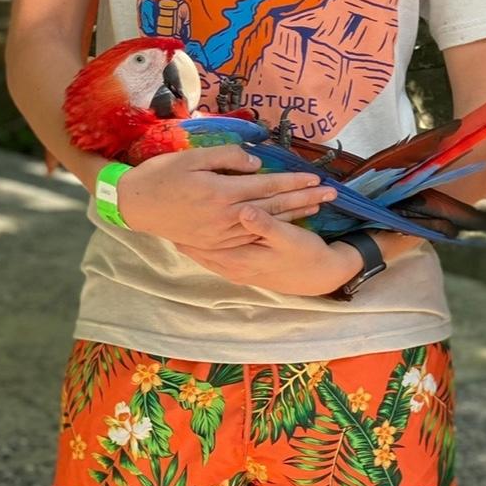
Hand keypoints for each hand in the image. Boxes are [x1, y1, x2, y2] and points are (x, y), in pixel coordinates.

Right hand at [116, 145, 338, 248]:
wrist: (135, 204)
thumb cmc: (163, 174)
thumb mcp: (193, 157)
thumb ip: (227, 157)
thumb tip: (256, 161)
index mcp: (221, 193)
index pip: (267, 186)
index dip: (293, 182)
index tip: (315, 177)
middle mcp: (225, 217)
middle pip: (274, 207)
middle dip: (305, 199)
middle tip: (331, 193)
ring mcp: (220, 234)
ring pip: (265, 224)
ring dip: (294, 216)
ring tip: (318, 207)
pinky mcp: (215, 244)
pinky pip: (250, 238)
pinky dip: (272, 231)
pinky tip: (288, 226)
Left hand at [175, 210, 362, 295]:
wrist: (321, 276)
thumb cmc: (305, 255)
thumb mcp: (289, 238)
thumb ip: (265, 224)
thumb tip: (245, 209)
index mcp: (242, 257)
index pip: (204, 244)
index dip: (188, 229)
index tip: (172, 209)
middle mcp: (235, 267)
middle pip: (201, 251)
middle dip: (184, 236)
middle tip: (164, 219)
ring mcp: (238, 271)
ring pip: (206, 256)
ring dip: (192, 243)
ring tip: (174, 228)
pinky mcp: (244, 270)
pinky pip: (216, 259)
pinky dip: (204, 249)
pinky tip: (200, 241)